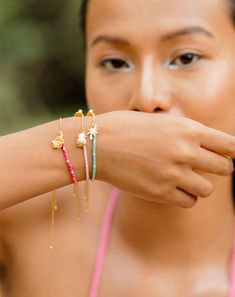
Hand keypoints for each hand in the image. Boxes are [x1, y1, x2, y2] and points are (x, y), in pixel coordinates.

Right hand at [96, 111, 234, 207]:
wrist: (97, 144)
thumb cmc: (126, 127)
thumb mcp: (160, 120)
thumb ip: (186, 132)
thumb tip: (206, 145)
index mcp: (187, 129)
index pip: (230, 145)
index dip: (232, 151)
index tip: (227, 155)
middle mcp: (185, 151)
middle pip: (225, 168)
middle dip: (219, 168)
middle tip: (205, 167)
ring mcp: (173, 174)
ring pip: (208, 189)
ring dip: (200, 185)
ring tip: (184, 178)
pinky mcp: (160, 192)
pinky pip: (189, 201)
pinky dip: (184, 196)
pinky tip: (172, 187)